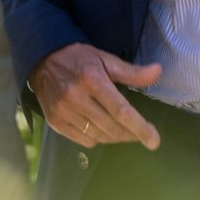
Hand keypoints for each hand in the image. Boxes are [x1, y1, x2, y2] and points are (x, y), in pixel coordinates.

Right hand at [28, 43, 161, 149]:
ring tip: (125, 131)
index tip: (154, 141)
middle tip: (144, 134)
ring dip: (116, 137)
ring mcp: (63, 112)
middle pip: (111, 127)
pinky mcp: (55, 122)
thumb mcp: (105, 59)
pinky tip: (103, 129)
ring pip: (98, 137)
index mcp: (92, 80)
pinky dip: (98, 138)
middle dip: (132, 134)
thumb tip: (158, 72)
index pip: (121, 111)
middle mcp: (76, 98)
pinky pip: (84, 141)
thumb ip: (131, 71)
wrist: (42, 60)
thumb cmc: (78, 58)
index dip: (140, 127)